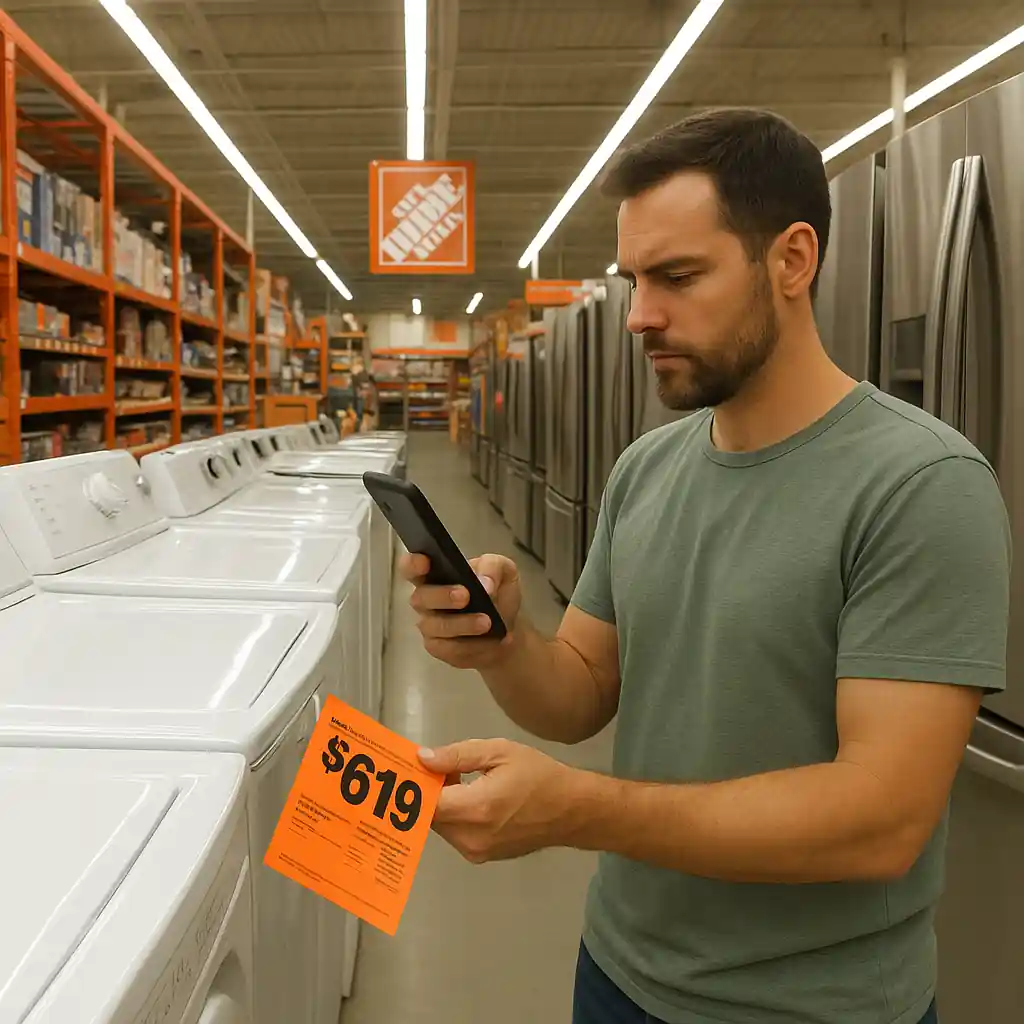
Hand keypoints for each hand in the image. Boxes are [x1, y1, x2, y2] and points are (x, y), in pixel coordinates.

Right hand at [400, 553, 522, 669]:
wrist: (507, 628)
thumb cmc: (497, 594)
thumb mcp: (504, 571)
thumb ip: (493, 567)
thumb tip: (484, 583)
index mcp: (435, 573)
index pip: (411, 566)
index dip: (412, 563)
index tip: (425, 562)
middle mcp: (426, 598)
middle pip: (420, 597)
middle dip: (442, 596)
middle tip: (466, 596)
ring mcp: (429, 624)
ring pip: (435, 626)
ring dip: (462, 624)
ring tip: (486, 622)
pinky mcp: (438, 647)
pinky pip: (447, 648)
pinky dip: (470, 644)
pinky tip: (487, 639)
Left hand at [419, 739, 580, 862]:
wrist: (571, 810)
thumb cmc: (538, 775)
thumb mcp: (499, 752)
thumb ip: (457, 756)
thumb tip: (422, 758)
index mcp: (475, 808)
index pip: (425, 803)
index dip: (415, 785)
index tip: (412, 766)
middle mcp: (471, 837)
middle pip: (430, 816)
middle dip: (428, 791)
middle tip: (438, 766)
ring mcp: (475, 851)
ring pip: (441, 825)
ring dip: (442, 803)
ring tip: (459, 779)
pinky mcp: (481, 856)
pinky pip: (455, 833)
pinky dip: (455, 815)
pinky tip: (471, 797)